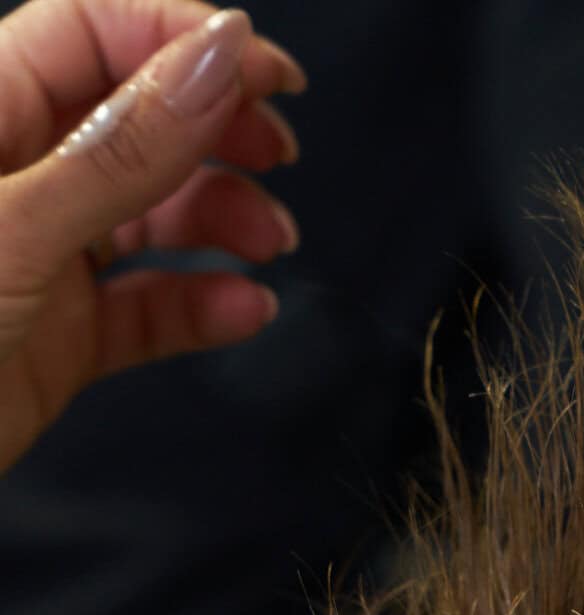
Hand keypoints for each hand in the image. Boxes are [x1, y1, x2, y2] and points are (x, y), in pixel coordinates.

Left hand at [0, 1, 304, 472]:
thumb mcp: (19, 227)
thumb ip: (122, 149)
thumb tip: (210, 58)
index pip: (91, 31)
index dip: (179, 37)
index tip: (262, 68)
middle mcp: (14, 176)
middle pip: (134, 118)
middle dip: (214, 130)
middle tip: (278, 152)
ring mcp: (39, 257)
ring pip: (151, 214)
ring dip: (222, 219)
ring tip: (269, 240)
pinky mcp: (60, 337)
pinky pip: (147, 308)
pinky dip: (203, 307)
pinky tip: (245, 308)